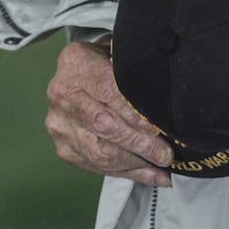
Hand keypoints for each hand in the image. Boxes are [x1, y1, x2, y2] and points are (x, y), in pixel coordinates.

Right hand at [45, 39, 173, 186]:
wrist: (78, 74)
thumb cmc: (107, 62)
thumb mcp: (121, 54)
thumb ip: (138, 70)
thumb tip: (168, 95)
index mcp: (77, 62)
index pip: (108, 89)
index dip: (133, 112)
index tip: (156, 127)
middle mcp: (63, 94)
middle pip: (102, 124)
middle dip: (138, 142)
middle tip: (164, 153)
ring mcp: (60, 124)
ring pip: (99, 151)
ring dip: (135, 162)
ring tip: (162, 166)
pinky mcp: (64, 147)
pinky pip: (97, 166)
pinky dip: (129, 172)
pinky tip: (152, 174)